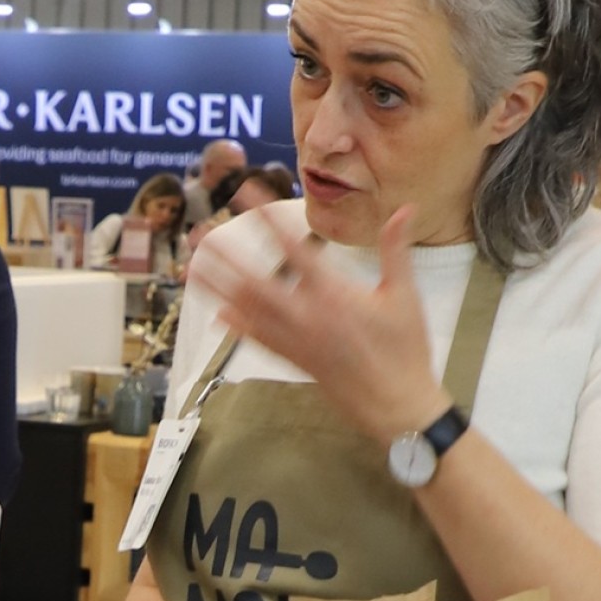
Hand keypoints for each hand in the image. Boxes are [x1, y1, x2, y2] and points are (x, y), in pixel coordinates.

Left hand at [188, 205, 449, 444]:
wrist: (394, 405)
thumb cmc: (404, 350)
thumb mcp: (404, 295)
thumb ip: (396, 249)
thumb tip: (406, 208)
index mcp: (333, 295)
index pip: (293, 249)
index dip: (268, 219)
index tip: (246, 195)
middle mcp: (307, 316)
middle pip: (255, 281)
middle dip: (226, 257)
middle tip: (200, 237)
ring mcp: (297, 341)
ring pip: (249, 310)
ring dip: (220, 288)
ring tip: (194, 270)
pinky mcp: (295, 360)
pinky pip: (259, 339)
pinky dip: (238, 325)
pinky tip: (220, 314)